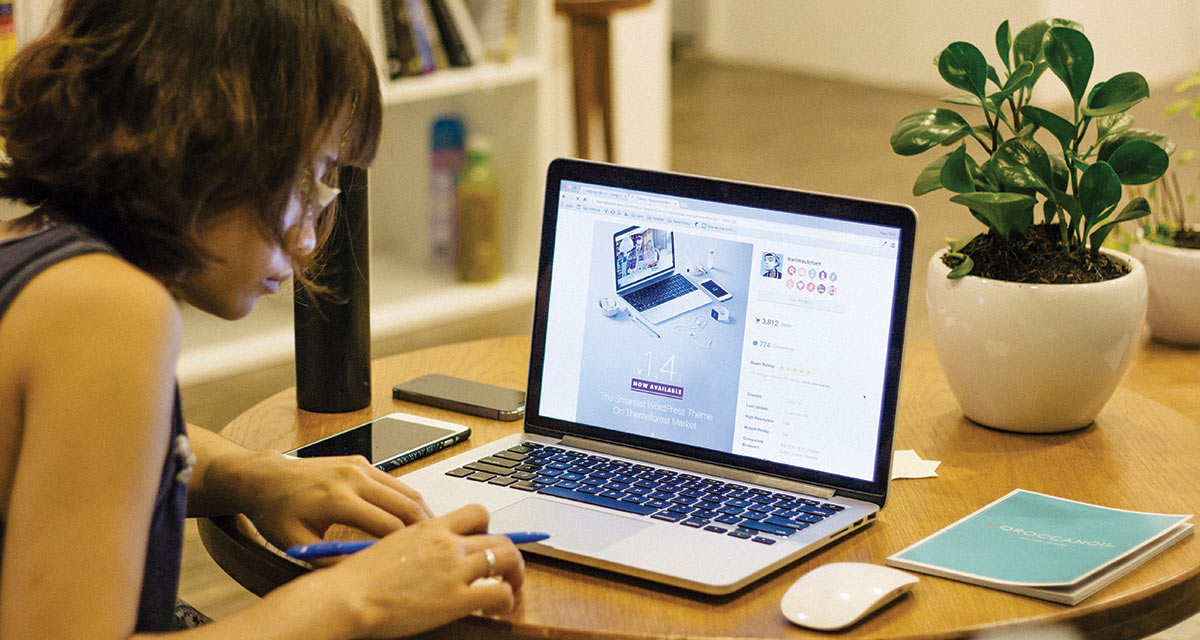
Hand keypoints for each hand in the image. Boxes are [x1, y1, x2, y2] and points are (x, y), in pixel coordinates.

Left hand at [232, 452, 433, 551]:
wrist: (265, 478)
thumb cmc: (277, 511)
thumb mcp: (298, 544)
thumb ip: (332, 559)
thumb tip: (364, 572)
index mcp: (337, 499)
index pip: (388, 526)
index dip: (406, 546)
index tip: (415, 561)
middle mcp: (352, 477)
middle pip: (406, 505)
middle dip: (425, 528)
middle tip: (437, 547)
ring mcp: (359, 466)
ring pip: (406, 490)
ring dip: (421, 512)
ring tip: (429, 534)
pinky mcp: (361, 461)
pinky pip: (394, 482)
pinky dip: (407, 500)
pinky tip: (410, 517)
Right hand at [321, 504, 525, 636]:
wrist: (346, 596)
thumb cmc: (356, 578)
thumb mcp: (389, 546)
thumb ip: (414, 545)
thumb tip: (423, 556)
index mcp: (430, 528)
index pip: (476, 513)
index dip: (489, 529)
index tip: (487, 543)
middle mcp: (447, 543)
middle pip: (499, 537)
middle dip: (509, 555)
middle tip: (505, 572)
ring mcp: (454, 569)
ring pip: (508, 558)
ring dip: (515, 575)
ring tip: (509, 590)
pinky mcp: (456, 598)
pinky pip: (500, 592)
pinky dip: (506, 600)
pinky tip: (495, 610)